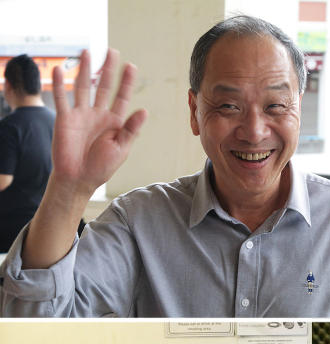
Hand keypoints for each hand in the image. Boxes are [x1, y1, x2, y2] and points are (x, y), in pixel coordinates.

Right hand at [50, 49, 146, 195]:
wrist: (79, 179)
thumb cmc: (102, 167)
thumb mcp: (121, 148)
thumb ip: (131, 129)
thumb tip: (144, 111)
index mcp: (115, 122)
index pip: (122, 97)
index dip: (127, 82)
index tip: (131, 66)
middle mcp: (98, 114)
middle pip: (103, 86)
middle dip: (108, 69)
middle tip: (112, 51)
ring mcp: (81, 115)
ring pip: (83, 87)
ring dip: (85, 70)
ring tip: (87, 52)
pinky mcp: (65, 118)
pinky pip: (62, 98)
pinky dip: (59, 84)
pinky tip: (59, 69)